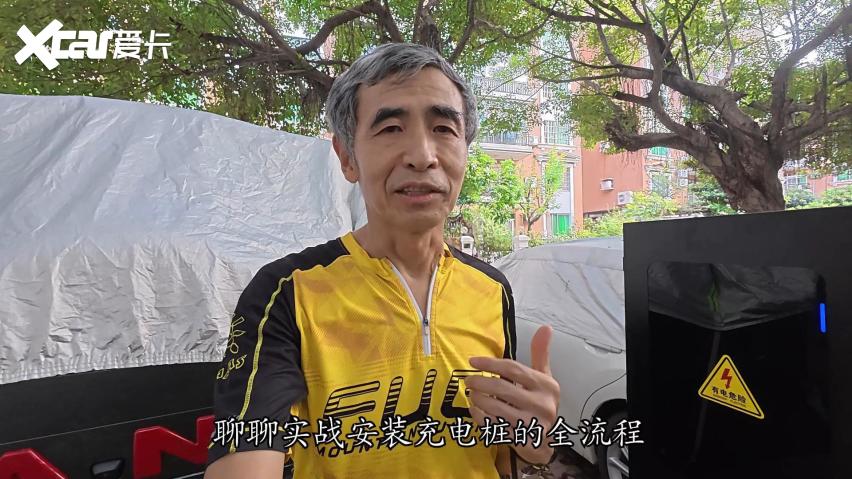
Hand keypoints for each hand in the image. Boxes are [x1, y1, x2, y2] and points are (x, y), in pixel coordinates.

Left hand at [466, 325, 559, 464]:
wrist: (548, 440)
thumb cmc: (541, 403)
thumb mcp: (544, 378)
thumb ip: (540, 354)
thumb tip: (545, 327)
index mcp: (546, 386)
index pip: (513, 369)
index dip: (490, 364)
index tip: (472, 361)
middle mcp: (541, 404)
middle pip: (502, 388)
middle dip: (480, 382)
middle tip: (468, 380)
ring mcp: (531, 424)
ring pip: (496, 408)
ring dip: (478, 400)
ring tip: (471, 395)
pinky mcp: (520, 439)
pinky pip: (493, 425)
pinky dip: (480, 416)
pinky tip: (474, 410)